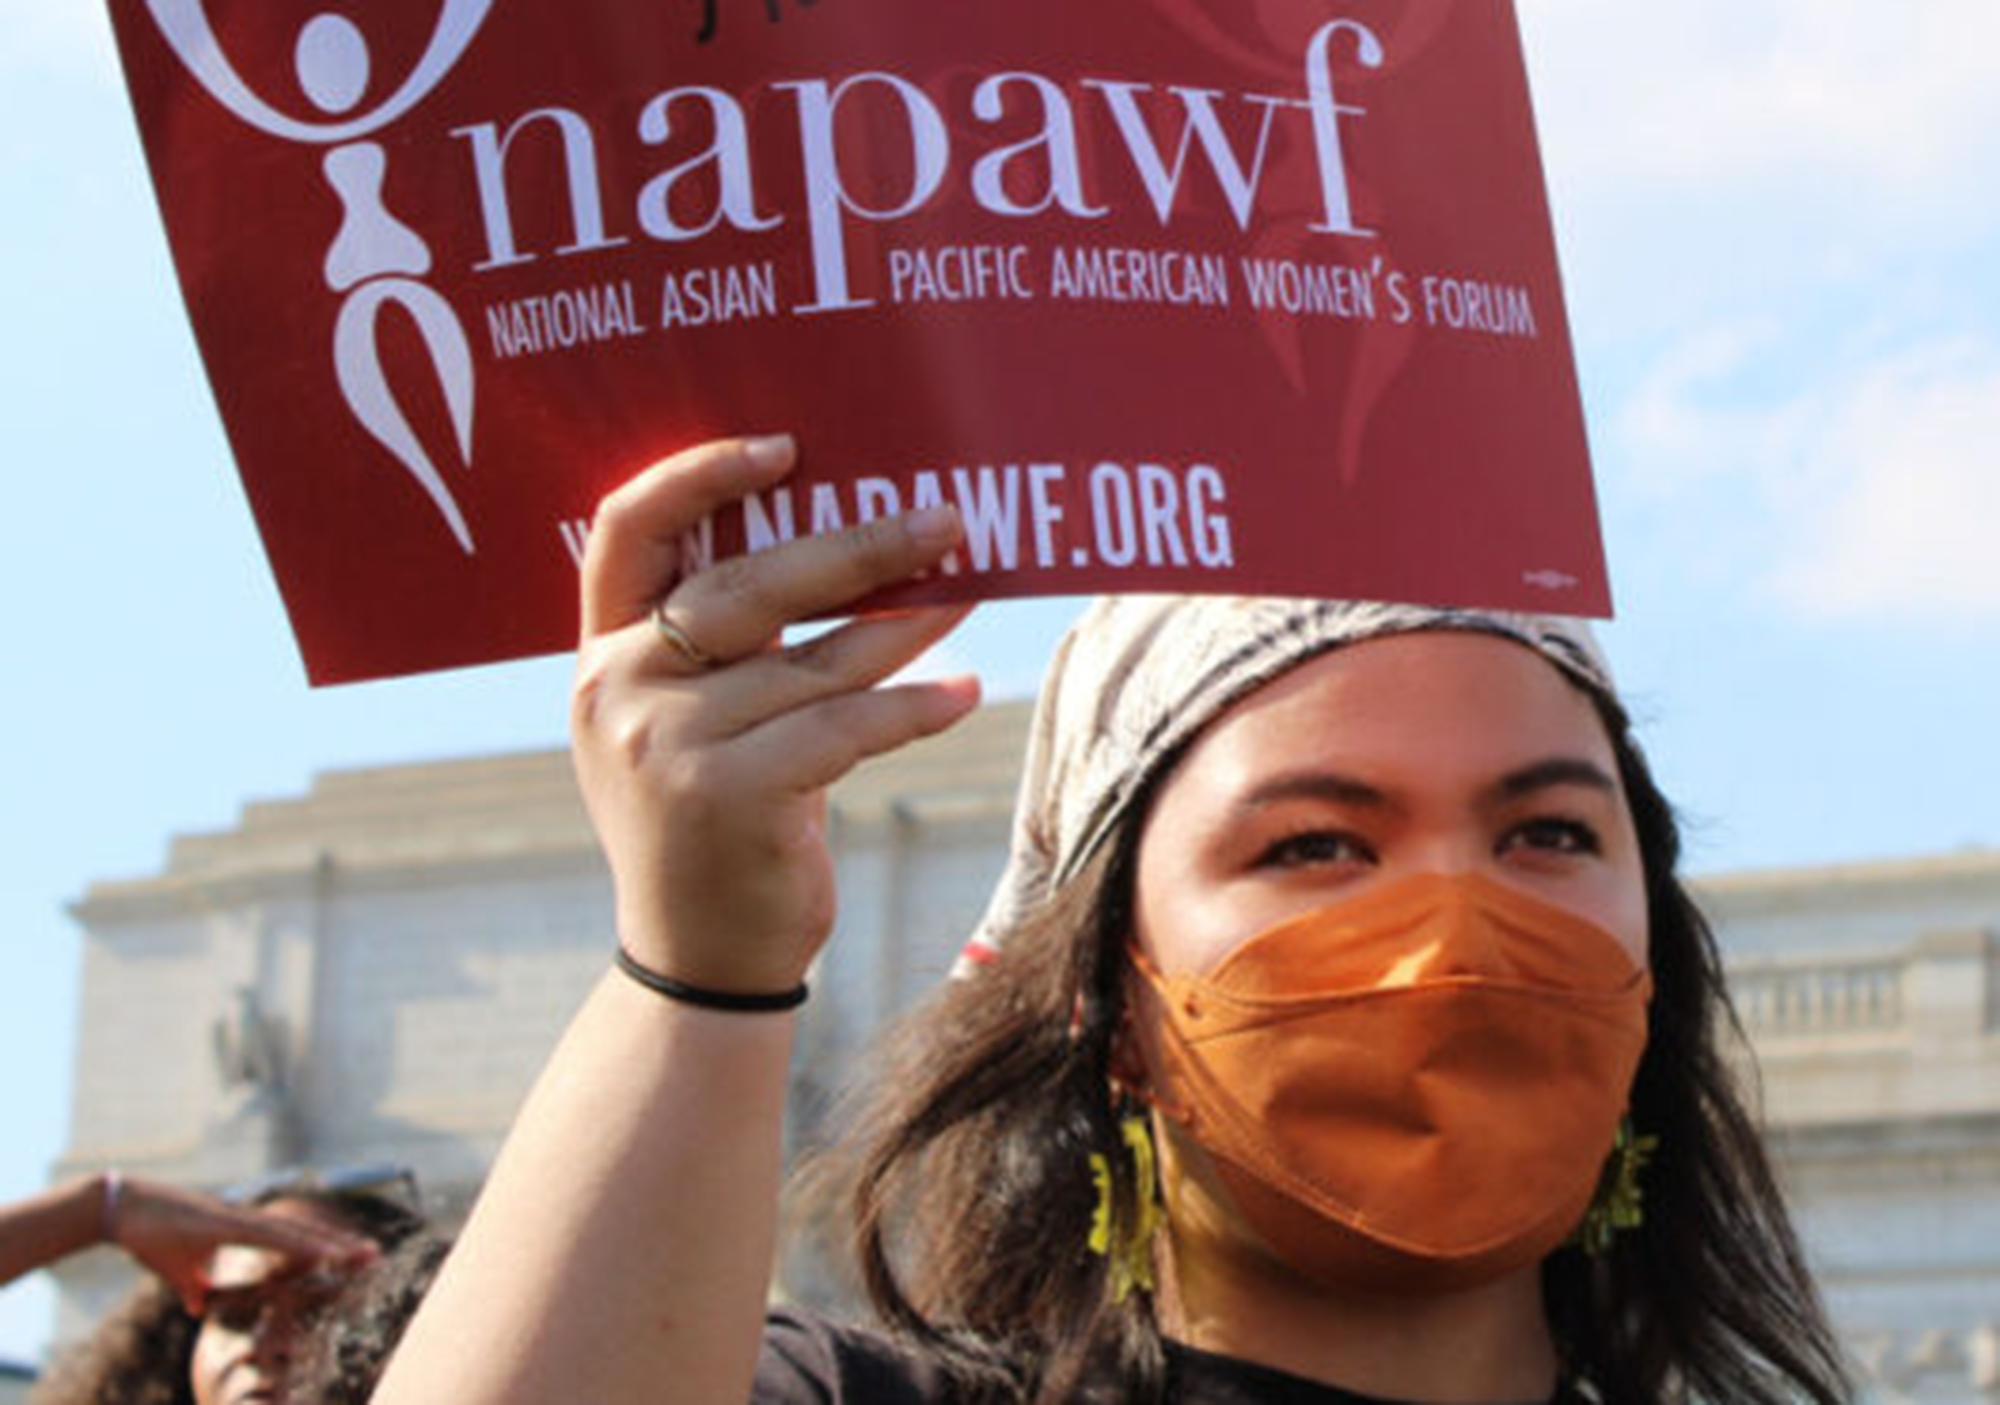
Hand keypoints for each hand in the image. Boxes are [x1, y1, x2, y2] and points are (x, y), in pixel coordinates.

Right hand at [103, 1176, 375, 1312]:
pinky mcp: (224, 1223)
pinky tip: (323, 1252)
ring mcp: (238, 1219)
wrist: (119, 1208)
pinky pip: (270, 1237)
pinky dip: (299, 1244)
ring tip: (359, 1254)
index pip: (294, 1239)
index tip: (354, 1255)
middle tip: (376, 1254)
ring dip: (329, 1244)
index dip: (325, 1247)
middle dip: (340, 1245)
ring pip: (295, 1233)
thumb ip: (193, 1287)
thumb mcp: (176, 1271)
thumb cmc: (148, 1236)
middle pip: (305, 1233)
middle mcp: (248, 1221)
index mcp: (242, 1230)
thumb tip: (198, 1307)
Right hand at [571, 435, 979, 995]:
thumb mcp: (689, 723)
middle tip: (945, 524)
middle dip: (857, 548)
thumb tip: (851, 548)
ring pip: (812, 661)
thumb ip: (728, 644)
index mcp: (601, 655)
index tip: (786, 449)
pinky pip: (845, 727)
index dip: (698, 474)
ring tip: (966, 597)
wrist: (699, 960)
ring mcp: (665, 743)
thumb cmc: (716, 821)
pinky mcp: (727, 795)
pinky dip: (912, 708)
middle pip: (747, 583)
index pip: (628, 530)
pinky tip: (959, 694)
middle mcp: (618, 689)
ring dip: (903, 625)